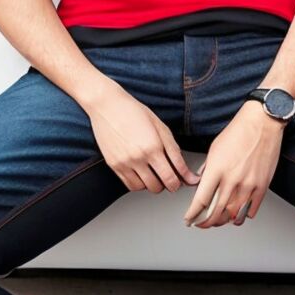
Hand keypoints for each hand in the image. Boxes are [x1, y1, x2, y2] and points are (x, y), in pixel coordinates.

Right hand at [87, 79, 201, 193]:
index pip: (172, 178)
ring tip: (155, 172)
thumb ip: (174, 151)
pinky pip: (130, 185)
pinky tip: (143, 173)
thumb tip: (187, 172)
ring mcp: (124, 163)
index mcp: (153, 147)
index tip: (185, 180)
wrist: (107, 106)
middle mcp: (138, 158)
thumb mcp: (161, 128)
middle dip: (168, 183)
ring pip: (144, 188)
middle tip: (170, 173)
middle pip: (159, 187)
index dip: (182, 182)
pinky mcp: (113, 165)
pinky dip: (140, 183)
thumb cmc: (134, 112)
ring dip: (153, 184)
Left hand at [183, 102, 284, 227]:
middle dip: (206, 222)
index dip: (193, 214)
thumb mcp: (214, 149)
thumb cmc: (238, 133)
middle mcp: (232, 180)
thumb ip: (207, 170)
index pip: (201, 201)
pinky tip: (237, 214)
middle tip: (201, 223)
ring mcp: (248, 185)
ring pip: (233, 216)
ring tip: (219, 221)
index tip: (189, 219)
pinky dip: (242, 216)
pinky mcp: (262, 186)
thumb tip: (201, 184)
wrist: (262, 123)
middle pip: (216, 213)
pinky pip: (251, 210)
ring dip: (224, 222)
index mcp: (217, 170)